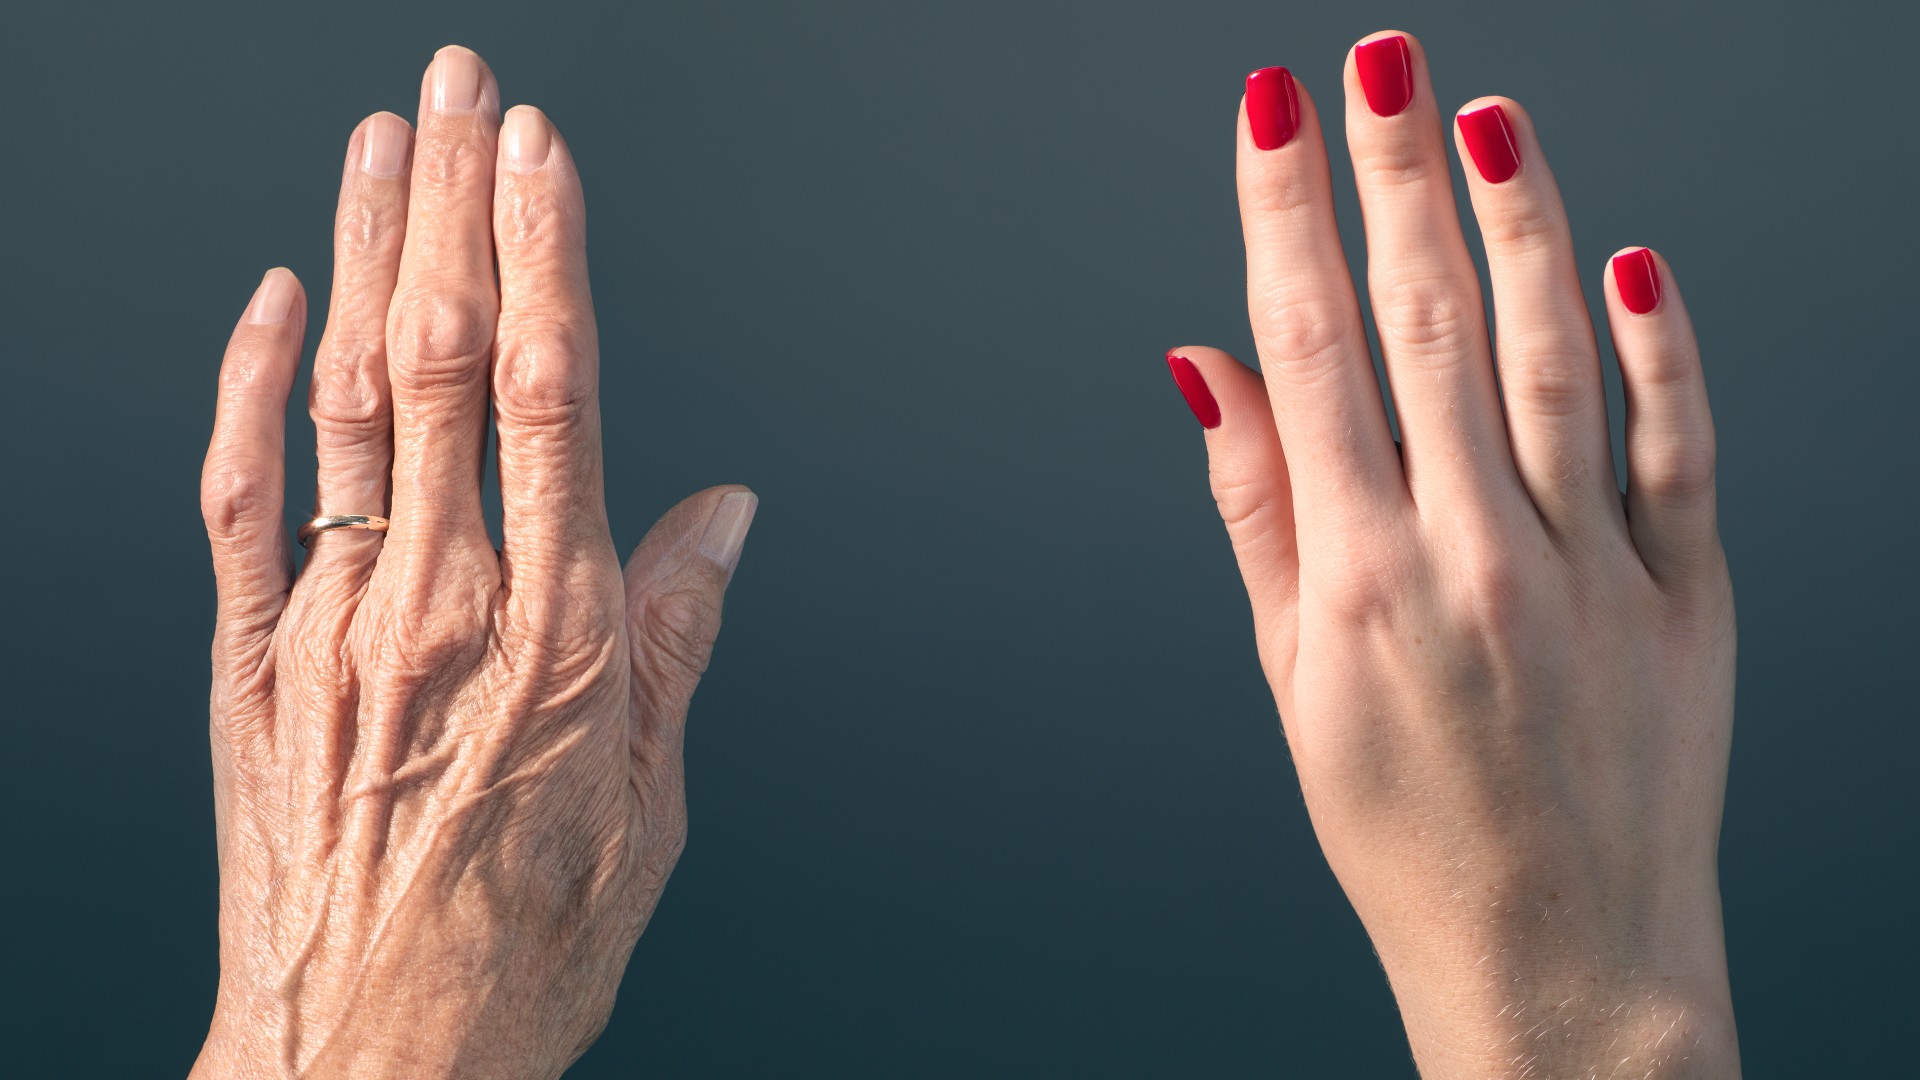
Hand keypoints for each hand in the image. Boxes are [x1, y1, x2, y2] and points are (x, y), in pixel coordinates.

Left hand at [192, 46, 754, 1077]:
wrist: (366, 1067)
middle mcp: (439, 610)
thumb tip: (721, 515)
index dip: (545, 259)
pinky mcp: (252, 664)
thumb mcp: (649, 810)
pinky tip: (272, 298)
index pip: (553, 399)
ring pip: (344, 402)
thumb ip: (677, 640)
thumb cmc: (516, 952)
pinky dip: (250, 388)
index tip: (544, 156)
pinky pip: (239, 500)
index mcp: (556, 641)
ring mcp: (333, 629)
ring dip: (363, 256)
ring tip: (384, 142)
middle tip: (466, 90)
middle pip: (442, 364)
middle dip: (455, 207)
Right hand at [1168, 31, 1736, 1076]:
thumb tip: (1207, 367)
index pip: (1307, 353)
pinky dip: (1663, 352)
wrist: (1561, 964)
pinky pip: (1679, 451)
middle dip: (1391, 174)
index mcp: (1358, 582)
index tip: (1267, 112)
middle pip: (1423, 326)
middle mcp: (1472, 562)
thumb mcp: (1293, 683)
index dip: (1281, 216)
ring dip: (1518, 226)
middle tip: (1377, 59)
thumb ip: (1260, 510)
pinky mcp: (1688, 601)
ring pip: (1554, 361)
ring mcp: (1591, 577)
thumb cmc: (1405, 832)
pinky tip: (1631, 260)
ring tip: (1487, 116)